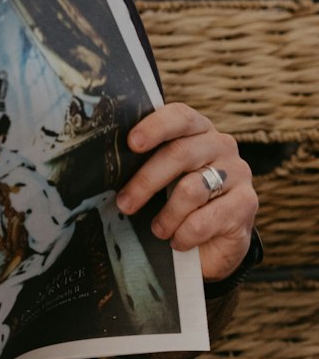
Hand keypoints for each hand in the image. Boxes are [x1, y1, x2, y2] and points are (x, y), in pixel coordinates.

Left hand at [115, 103, 257, 281]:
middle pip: (180, 153)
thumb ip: (147, 162)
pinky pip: (207, 218)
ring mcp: (238, 173)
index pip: (179, 117)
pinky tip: (178, 241)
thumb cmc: (180, 199)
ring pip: (192, 189)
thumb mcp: (164, 177)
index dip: (155, 127)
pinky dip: (186, 233)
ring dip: (167, 214)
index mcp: (198, 129)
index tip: (132, 143)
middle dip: (146, 180)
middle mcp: (221, 145)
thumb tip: (110, 164)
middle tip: (125, 203)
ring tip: (157, 230)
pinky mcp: (247, 203)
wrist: (215, 240)